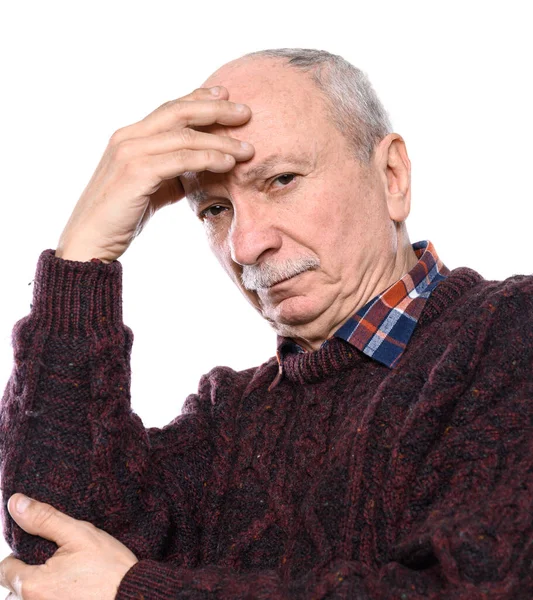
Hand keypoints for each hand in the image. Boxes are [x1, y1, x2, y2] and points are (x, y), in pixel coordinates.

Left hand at [0, 494, 137, 599]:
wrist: (135, 596)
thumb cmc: (110, 569)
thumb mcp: (79, 534)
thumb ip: (44, 519)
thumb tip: (15, 503)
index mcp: (32, 585)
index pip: (5, 568)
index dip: (22, 553)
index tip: (45, 547)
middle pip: (17, 586)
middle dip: (31, 571)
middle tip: (60, 559)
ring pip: (31, 597)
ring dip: (43, 586)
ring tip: (70, 574)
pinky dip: (56, 594)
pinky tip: (76, 586)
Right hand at [56, 85, 254, 262]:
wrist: (91, 241)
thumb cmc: (121, 217)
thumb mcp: (152, 188)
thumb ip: (174, 174)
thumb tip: (202, 169)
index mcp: (130, 136)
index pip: (170, 108)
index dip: (199, 98)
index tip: (225, 95)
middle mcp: (128, 137)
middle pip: (179, 111)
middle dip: (216, 109)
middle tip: (246, 112)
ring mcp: (130, 152)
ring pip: (185, 136)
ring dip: (221, 141)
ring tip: (247, 148)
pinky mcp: (136, 172)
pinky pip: (181, 160)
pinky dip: (208, 159)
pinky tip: (228, 163)